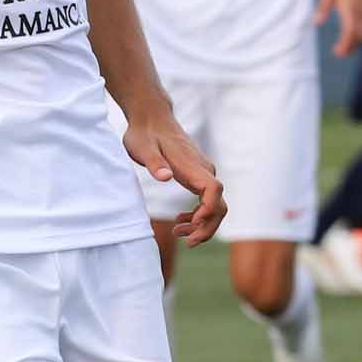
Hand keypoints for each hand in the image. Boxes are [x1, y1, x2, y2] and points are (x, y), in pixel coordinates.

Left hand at [123, 116, 226, 248]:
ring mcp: (202, 173)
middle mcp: (203, 170)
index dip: (208, 210)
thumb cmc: (144, 134)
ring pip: (214, 205)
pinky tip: (180, 221)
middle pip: (219, 204)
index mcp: (192, 166)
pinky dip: (197, 215)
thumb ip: (154, 163)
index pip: (213, 189)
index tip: (193, 223)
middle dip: (207, 227)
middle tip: (188, 242)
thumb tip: (165, 177)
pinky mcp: (197, 176)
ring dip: (202, 224)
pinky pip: (206, 200)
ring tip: (178, 234)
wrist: (151, 118)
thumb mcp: (142, 148)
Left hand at [314, 0, 361, 54]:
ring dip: (355, 43)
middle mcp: (360, 13)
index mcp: (349, 8)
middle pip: (359, 37)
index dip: (345, 44)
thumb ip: (323, 8)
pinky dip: (359, 36)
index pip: (350, 32)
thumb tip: (317, 22)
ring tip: (344, 49)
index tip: (337, 52)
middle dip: (351, 48)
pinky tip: (351, 38)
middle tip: (339, 53)